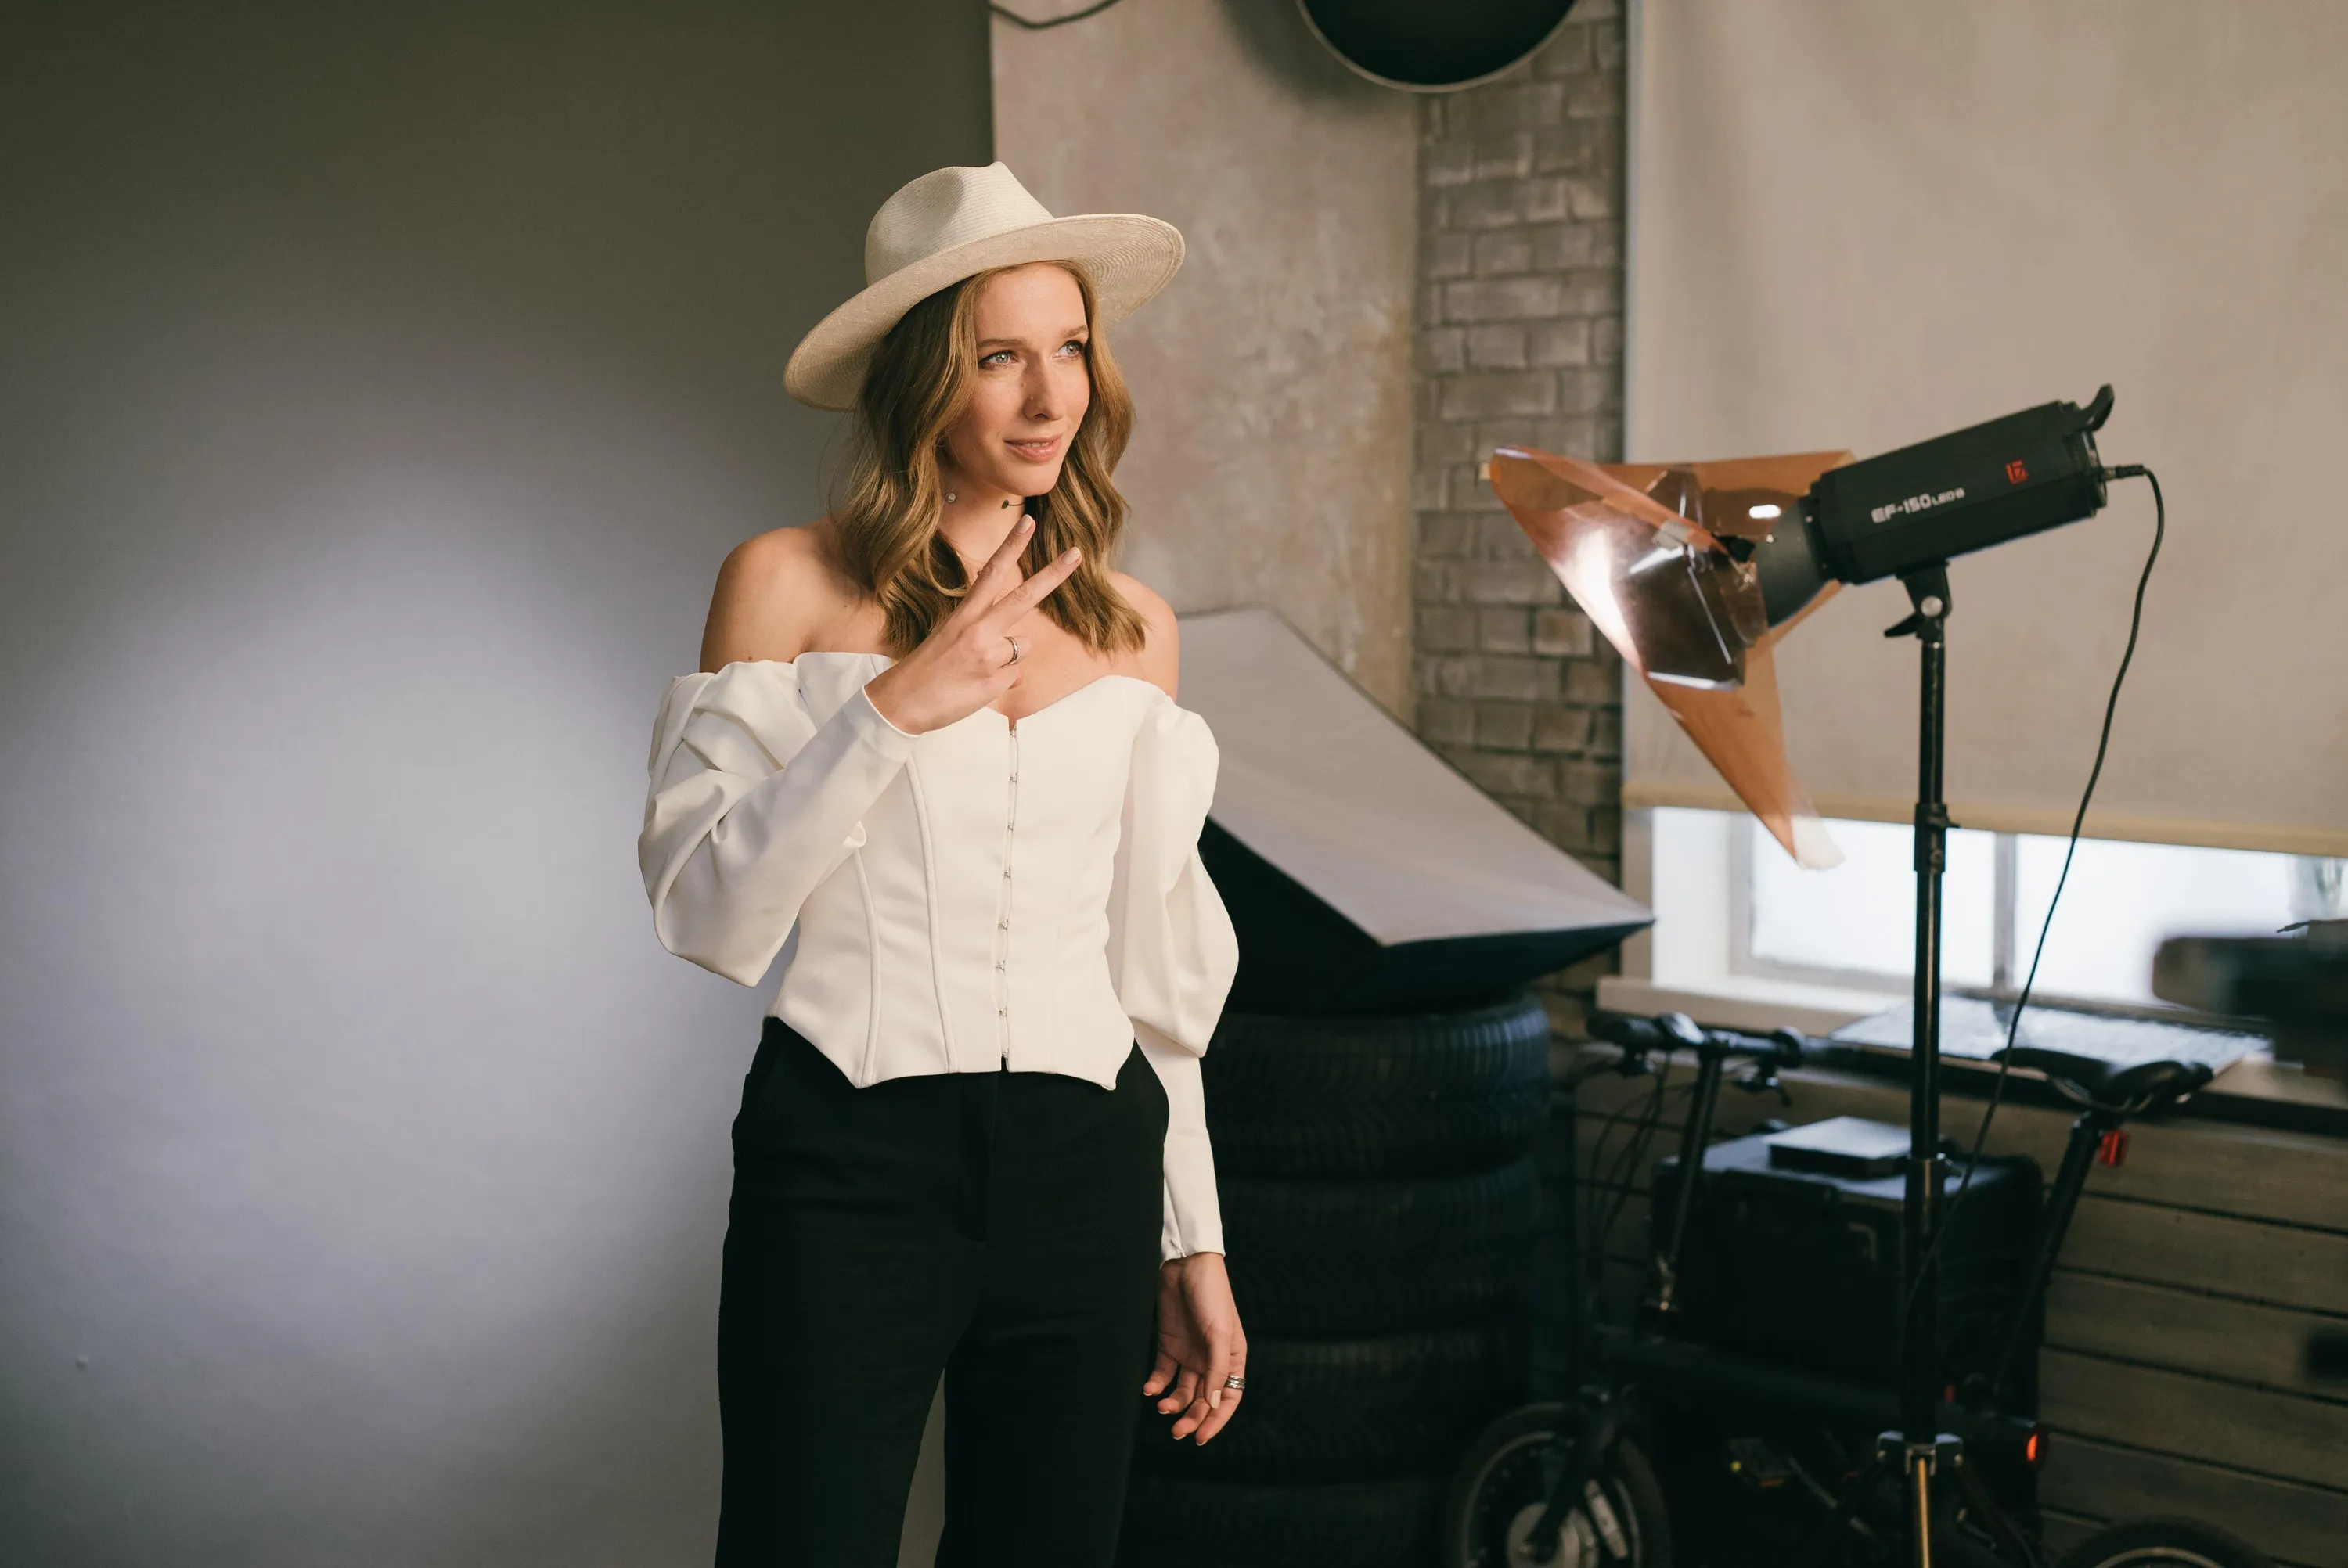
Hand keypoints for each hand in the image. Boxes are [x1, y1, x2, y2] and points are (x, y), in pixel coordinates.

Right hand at [861, 516, 1080, 733]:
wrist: (901, 704)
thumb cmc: (926, 670)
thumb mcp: (950, 638)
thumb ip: (986, 634)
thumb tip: (1016, 648)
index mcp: (963, 615)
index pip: (992, 573)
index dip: (1012, 546)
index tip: (1029, 522)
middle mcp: (977, 630)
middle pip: (1024, 597)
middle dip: (1053, 574)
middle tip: (1077, 553)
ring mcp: (987, 657)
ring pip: (1022, 646)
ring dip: (1008, 658)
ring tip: (974, 670)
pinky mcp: (994, 683)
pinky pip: (1015, 676)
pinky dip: (1000, 682)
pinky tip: (975, 686)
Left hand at [1142, 1251, 1245, 1444]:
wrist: (1186, 1265)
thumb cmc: (1212, 1295)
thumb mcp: (1218, 1333)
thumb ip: (1216, 1369)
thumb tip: (1215, 1404)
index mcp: (1232, 1358)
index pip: (1228, 1399)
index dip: (1216, 1420)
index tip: (1200, 1437)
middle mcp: (1211, 1360)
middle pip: (1203, 1399)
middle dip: (1192, 1417)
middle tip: (1177, 1431)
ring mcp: (1190, 1354)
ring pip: (1183, 1391)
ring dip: (1173, 1403)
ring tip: (1161, 1407)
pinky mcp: (1169, 1345)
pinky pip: (1163, 1373)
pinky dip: (1156, 1384)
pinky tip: (1149, 1390)